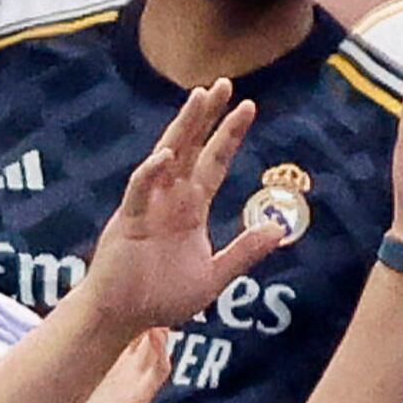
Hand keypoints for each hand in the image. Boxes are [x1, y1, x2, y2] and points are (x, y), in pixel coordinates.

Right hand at [78, 80, 284, 333]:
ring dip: (181, 129)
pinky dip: (150, 174)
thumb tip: (278, 228)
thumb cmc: (163, 297)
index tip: (248, 106)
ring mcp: (147, 207)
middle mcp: (169, 199)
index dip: (229, 135)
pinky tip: (165, 156)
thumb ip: (244, 251)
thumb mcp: (215, 274)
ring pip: (165, 158)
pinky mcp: (128, 223)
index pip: (214, 162)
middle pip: (189, 147)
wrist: (125, 319)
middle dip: (206, 117)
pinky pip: (138, 193)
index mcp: (190, 208)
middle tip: (223, 84)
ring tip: (198, 98)